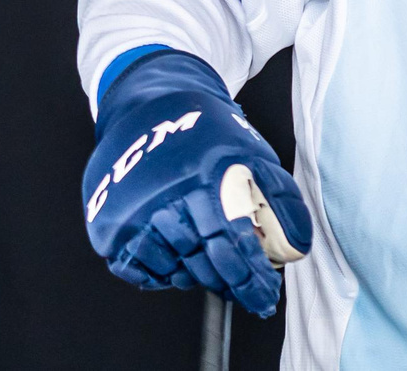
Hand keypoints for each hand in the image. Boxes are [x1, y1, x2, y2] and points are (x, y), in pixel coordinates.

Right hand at [82, 49, 311, 316]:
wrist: (151, 108)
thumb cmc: (207, 135)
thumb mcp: (253, 155)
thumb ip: (279, 200)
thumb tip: (296, 247)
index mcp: (206, 178)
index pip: (233, 242)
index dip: (251, 276)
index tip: (264, 298)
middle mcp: (167, 198)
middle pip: (203, 260)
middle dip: (229, 282)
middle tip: (244, 292)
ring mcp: (134, 214)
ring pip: (171, 268)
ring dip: (195, 276)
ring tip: (211, 270)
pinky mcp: (110, 225)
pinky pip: (136, 269)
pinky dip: (159, 274)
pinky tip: (176, 264)